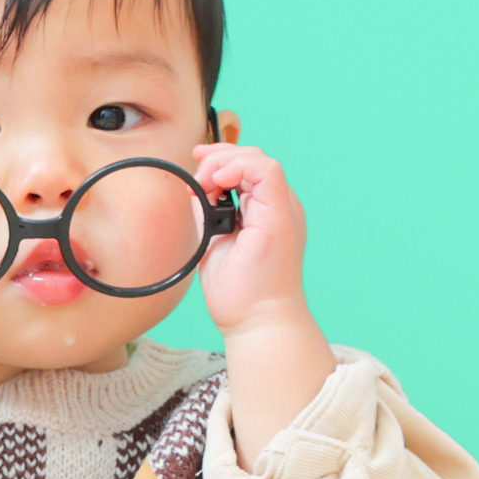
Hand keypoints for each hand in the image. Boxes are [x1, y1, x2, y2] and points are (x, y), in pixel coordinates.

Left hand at [191, 141, 308, 334]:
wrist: (256, 321)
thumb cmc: (238, 292)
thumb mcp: (213, 241)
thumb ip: (208, 214)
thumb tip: (195, 191)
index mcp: (265, 212)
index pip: (248, 168)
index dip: (221, 159)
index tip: (196, 166)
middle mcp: (278, 208)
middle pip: (254, 158)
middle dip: (219, 157)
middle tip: (196, 177)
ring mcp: (283, 211)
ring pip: (261, 160)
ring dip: (225, 162)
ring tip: (205, 183)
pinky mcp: (280, 217)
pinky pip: (268, 172)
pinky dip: (240, 167)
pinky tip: (220, 180)